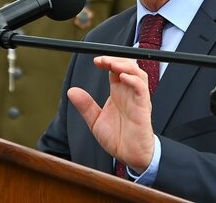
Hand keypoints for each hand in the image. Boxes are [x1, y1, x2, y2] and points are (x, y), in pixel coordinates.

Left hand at [67, 56, 155, 172]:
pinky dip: (133, 80)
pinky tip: (122, 78)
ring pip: (138, 74)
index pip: (115, 69)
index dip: (107, 62)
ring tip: (112, 64)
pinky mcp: (143, 107)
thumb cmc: (117, 139)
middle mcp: (129, 93)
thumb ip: (85, 106)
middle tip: (102, 60)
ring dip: (126, 66)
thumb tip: (72, 91)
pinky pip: (141, 89)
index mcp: (118, 93)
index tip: (95, 61)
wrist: (130, 156)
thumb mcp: (95, 121)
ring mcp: (137, 99)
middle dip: (116, 59)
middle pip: (128, 66)